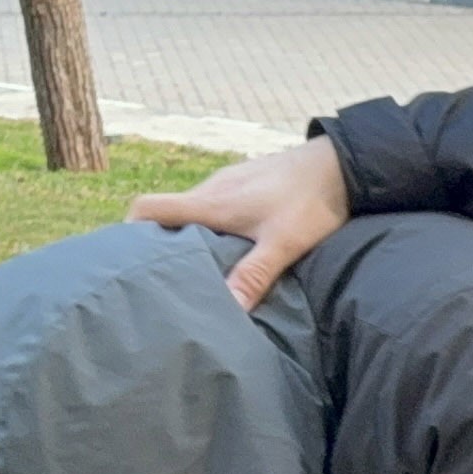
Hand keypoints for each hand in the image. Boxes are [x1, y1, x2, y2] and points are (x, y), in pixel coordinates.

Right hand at [127, 136, 349, 308]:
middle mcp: (211, 188)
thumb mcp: (283, 243)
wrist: (344, 163)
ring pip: (193, 211)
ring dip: (189, 237)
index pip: (148, 208)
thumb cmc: (312, 202)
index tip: (128, 259)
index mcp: (210, 202)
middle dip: (159, 243)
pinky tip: (231, 250)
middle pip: (167, 214)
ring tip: (198, 271)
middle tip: (164, 278)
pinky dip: (212, 227)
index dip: (129, 232)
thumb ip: (253, 276)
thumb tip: (226, 310)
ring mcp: (229, 183)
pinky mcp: (248, 183)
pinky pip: (216, 206)